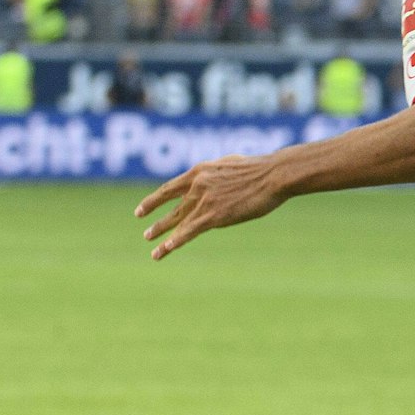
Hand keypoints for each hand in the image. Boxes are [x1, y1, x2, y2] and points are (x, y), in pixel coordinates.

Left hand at [136, 154, 289, 259]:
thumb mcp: (230, 165)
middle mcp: (197, 185)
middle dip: (158, 223)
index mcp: (200, 171)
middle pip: (173, 208)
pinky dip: (177, 241)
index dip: (153, 201)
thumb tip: (216, 184)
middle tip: (147, 235)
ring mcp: (204, 200)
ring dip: (164, 236)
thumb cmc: (261, 169)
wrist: (273, 174)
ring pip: (179, 222)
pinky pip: (191, 230)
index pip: (169, 188)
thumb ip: (216, 176)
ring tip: (153, 250)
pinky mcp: (215, 214)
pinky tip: (166, 249)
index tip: (141, 211)